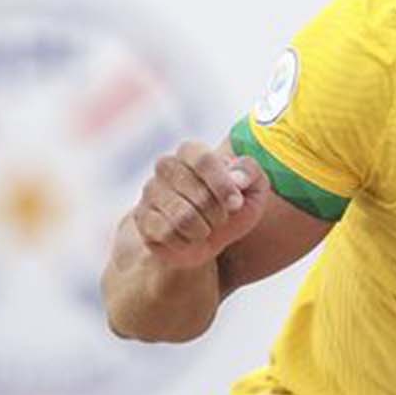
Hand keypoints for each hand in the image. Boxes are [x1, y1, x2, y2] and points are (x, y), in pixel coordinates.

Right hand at [130, 142, 269, 268]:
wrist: (207, 238)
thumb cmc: (230, 209)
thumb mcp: (253, 190)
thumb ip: (251, 173)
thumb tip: (236, 178)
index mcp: (191, 152)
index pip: (203, 159)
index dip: (223, 185)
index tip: (236, 204)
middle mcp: (166, 166)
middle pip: (197, 193)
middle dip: (217, 214)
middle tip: (220, 218)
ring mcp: (150, 192)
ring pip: (182, 217)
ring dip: (203, 230)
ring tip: (204, 228)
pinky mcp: (142, 218)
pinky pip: (167, 234)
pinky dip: (186, 243)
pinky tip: (187, 239)